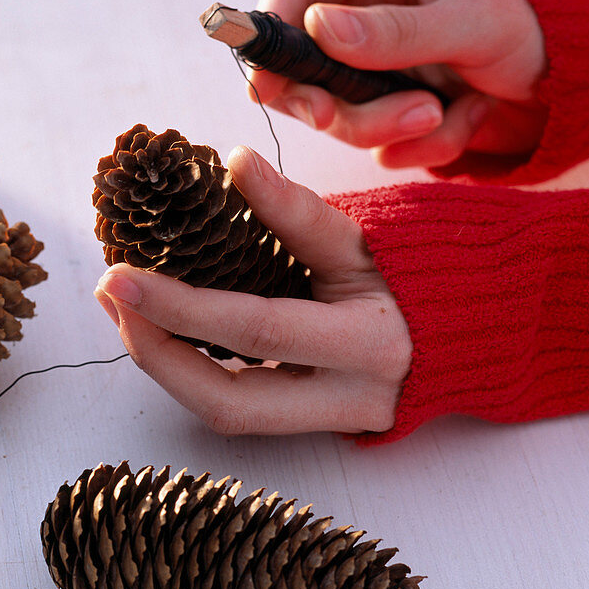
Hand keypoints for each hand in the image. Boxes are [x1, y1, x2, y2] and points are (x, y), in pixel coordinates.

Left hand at [93, 146, 411, 434]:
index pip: (254, 330)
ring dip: (164, 363)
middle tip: (110, 294)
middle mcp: (348, 399)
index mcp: (369, 345)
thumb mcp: (367, 239)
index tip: (119, 274)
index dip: (179, 307)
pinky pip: (238, 406)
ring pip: (226, 414)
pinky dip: (191, 369)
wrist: (478, 336)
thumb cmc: (422, 278)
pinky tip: (161, 328)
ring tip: (125, 307)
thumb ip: (298, 210)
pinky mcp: (312, 426)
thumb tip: (235, 161)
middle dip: (154, 352)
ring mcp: (329, 423)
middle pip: (226, 401)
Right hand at [250, 0, 547, 170]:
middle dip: (332, 103)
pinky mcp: (377, 104)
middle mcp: (356, 12)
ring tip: (443, 113)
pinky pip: (371, 141)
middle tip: (361, 118)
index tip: (265, 86)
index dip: (267, 36)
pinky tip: (457, 118)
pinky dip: (415, 143)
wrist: (562, 74)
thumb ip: (394, 31)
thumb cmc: (527, 26)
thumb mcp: (471, 22)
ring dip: (385, 127)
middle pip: (298, 66)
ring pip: (331, 112)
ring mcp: (363, 62)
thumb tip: (317, 29)